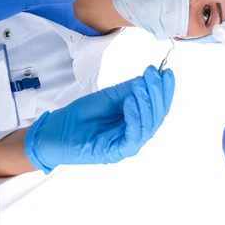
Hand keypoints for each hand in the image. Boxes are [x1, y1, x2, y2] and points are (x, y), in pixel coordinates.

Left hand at [24, 65, 174, 173]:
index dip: (165, 90)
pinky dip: (135, 117)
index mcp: (139, 121)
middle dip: (158, 93)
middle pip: (157, 115)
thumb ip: (131, 89)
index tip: (167, 72)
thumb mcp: (111, 96)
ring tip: (140, 85)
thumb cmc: (83, 114)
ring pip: (149, 125)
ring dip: (147, 102)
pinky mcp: (118, 152)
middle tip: (154, 75)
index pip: (159, 106)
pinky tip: (130, 101)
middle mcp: (138, 134)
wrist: (57, 130)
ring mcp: (129, 145)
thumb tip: (150, 77)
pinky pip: (134, 135)